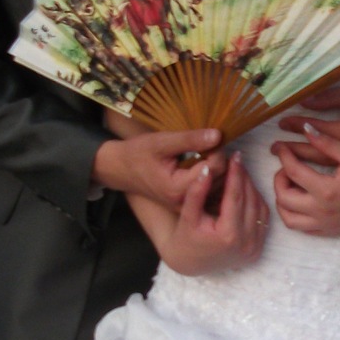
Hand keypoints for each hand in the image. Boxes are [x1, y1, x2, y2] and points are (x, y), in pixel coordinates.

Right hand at [92, 126, 222, 211]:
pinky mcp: (186, 202)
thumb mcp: (162, 142)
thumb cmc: (138, 153)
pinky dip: (211, 176)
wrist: (121, 169)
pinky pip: (208, 190)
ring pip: (217, 185)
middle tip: (210, 142)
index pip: (214, 169)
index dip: (217, 151)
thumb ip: (190, 139)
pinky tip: (205, 162)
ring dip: (217, 167)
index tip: (212, 137)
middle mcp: (185, 201)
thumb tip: (218, 135)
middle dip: (218, 159)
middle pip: (218, 179)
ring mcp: (186, 204)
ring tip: (208, 151)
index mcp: (179, 188)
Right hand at [158, 154, 269, 274]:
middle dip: (245, 178)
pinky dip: (256, 202)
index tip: (236, 155)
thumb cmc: (185, 238)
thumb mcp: (187, 215)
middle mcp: (246, 243)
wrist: (190, 263)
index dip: (236, 173)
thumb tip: (207, 168)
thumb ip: (197, 192)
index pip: (236, 196)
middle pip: (250, 201)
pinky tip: (246, 190)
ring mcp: (254, 248)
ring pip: (260, 208)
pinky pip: (262, 219)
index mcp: (228, 236)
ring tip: (240, 173)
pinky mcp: (258, 249)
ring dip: (252, 188)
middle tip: (238, 160)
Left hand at [270, 123, 339, 235]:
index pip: (292, 172)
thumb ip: (327, 143)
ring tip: (290, 185)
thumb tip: (306, 128)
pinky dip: (295, 216)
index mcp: (327, 191)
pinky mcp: (331, 231)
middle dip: (278, 180)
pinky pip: (303, 229)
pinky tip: (301, 201)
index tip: (282, 148)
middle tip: (286, 168)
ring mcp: (325, 224)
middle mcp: (322, 211)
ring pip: (289, 219)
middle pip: (284, 198)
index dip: (284, 156)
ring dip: (282, 201)